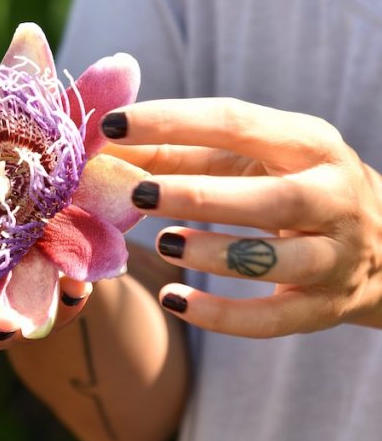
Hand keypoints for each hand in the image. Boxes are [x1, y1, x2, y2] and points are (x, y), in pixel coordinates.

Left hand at [102, 98, 381, 336]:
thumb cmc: (292, 186)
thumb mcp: (251, 160)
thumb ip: (180, 153)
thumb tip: (105, 149)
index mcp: (308, 143)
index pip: (236, 122)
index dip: (172, 121)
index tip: (113, 125)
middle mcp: (332, 195)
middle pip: (268, 198)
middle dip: (197, 196)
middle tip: (137, 195)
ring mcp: (335, 255)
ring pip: (275, 261)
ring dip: (213, 253)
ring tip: (163, 244)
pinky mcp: (324, 307)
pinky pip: (271, 320)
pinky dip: (221, 316)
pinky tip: (174, 302)